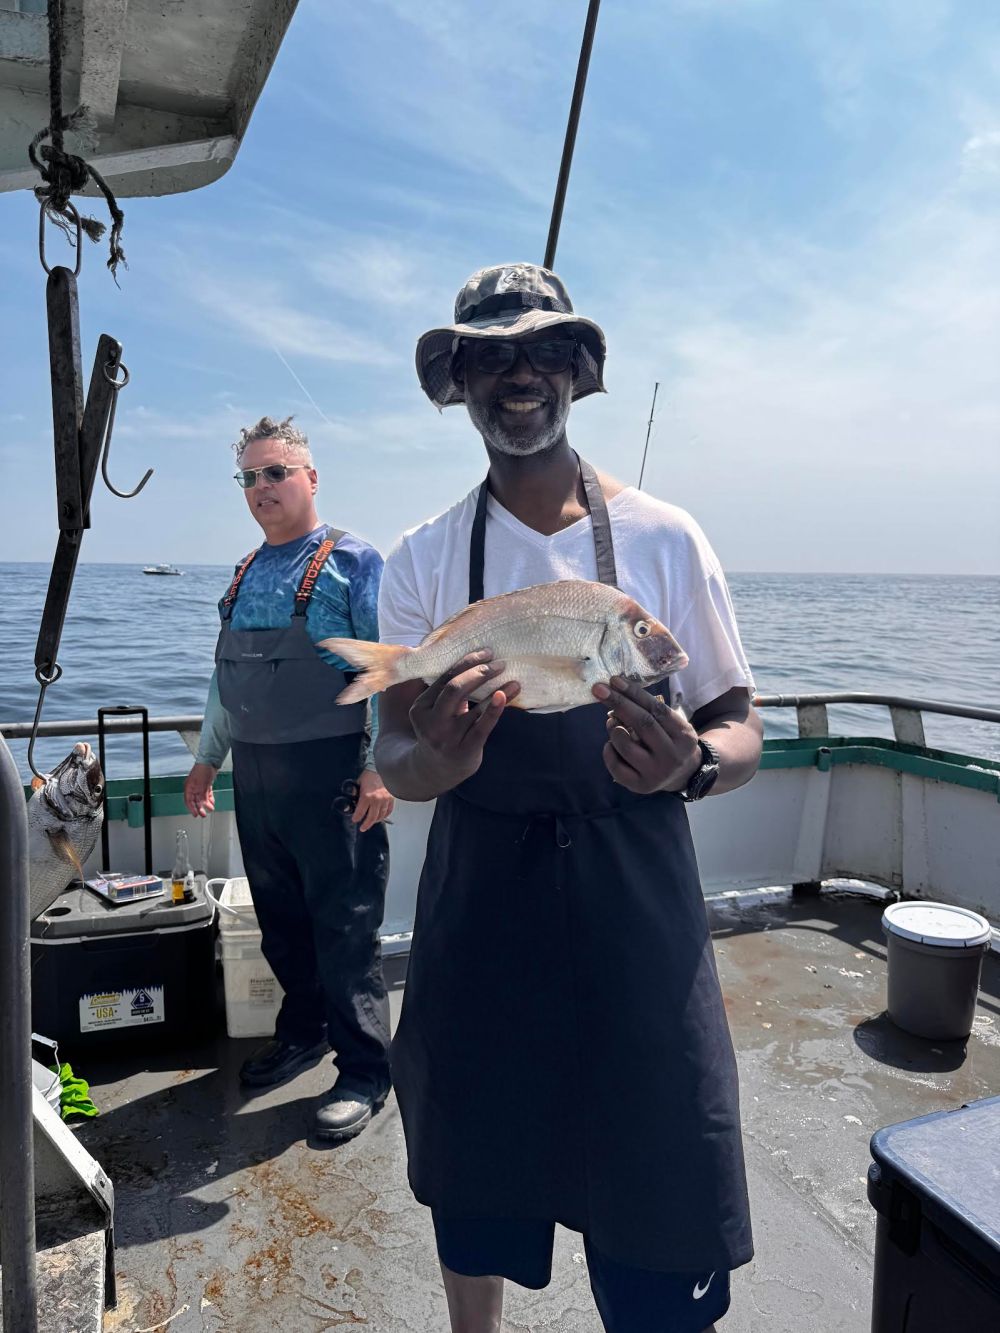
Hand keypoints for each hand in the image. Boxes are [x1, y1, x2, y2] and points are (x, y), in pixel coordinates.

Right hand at [184, 762, 217, 816]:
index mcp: (189, 787)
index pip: (188, 801)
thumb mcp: (200, 783)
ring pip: (201, 798)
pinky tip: (211, 802)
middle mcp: (193, 787)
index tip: (195, 814)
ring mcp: (199, 786)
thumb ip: (200, 793)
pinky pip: (206, 794)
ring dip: (206, 804)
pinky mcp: (205, 784)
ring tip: (210, 809)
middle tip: (203, 814)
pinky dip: (209, 798)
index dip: (191, 808)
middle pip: (195, 801)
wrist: (210, 761)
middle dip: (199, 808)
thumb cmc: (202, 769)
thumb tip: (201, 803)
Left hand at [353, 770, 394, 831]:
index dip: (356, 818)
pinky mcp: (391, 799)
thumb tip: (351, 803)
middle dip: (366, 824)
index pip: (360, 812)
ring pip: (380, 816)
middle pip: (371, 817)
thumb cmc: (369, 775)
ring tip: (371, 823)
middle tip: (362, 828)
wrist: (381, 768)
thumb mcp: (358, 784)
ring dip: (375, 821)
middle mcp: (376, 800)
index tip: (354, 820)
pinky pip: (388, 811)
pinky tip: (381, 817)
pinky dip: (384, 815)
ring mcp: (385, 800)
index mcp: (366, 796)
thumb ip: (355, 794)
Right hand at [410, 651, 519, 788]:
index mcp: (421, 707)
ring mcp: (448, 738)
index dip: (466, 663)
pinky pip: (483, 726)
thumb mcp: (434, 711)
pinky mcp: (465, 750)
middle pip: (454, 688)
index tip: (486, 652)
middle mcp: (432, 722)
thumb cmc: (441, 731)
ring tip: (512, 677)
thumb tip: (475, 659)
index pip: (444, 678)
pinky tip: (506, 695)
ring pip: (473, 707)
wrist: (436, 771)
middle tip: (498, 663)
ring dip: (494, 688)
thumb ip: (446, 690)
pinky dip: (494, 709)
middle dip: (478, 672)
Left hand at [592, 677, 701, 794]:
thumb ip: (652, 711)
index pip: (657, 709)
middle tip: (599, 689)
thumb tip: (617, 691)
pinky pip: (617, 766)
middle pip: (642, 724)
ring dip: (613, 728)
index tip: (615, 680)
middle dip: (618, 703)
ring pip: (626, 746)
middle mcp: (672, 756)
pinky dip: (609, 750)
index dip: (635, 694)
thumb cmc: (672, 740)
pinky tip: (611, 743)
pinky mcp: (641, 786)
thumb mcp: (673, 724)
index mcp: (684, 736)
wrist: (684, 774)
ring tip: (611, 722)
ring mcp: (657, 773)